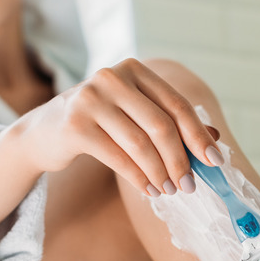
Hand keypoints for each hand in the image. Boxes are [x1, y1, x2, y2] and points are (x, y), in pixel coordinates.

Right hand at [18, 58, 223, 196]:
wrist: (44, 132)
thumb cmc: (100, 123)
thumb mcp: (135, 115)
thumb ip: (172, 123)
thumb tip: (214, 139)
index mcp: (134, 69)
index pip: (176, 104)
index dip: (198, 135)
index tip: (215, 161)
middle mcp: (112, 77)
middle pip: (161, 125)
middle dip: (180, 160)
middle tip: (189, 185)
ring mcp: (90, 99)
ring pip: (140, 144)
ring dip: (160, 173)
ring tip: (169, 191)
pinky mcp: (75, 126)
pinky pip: (118, 158)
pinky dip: (139, 178)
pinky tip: (149, 190)